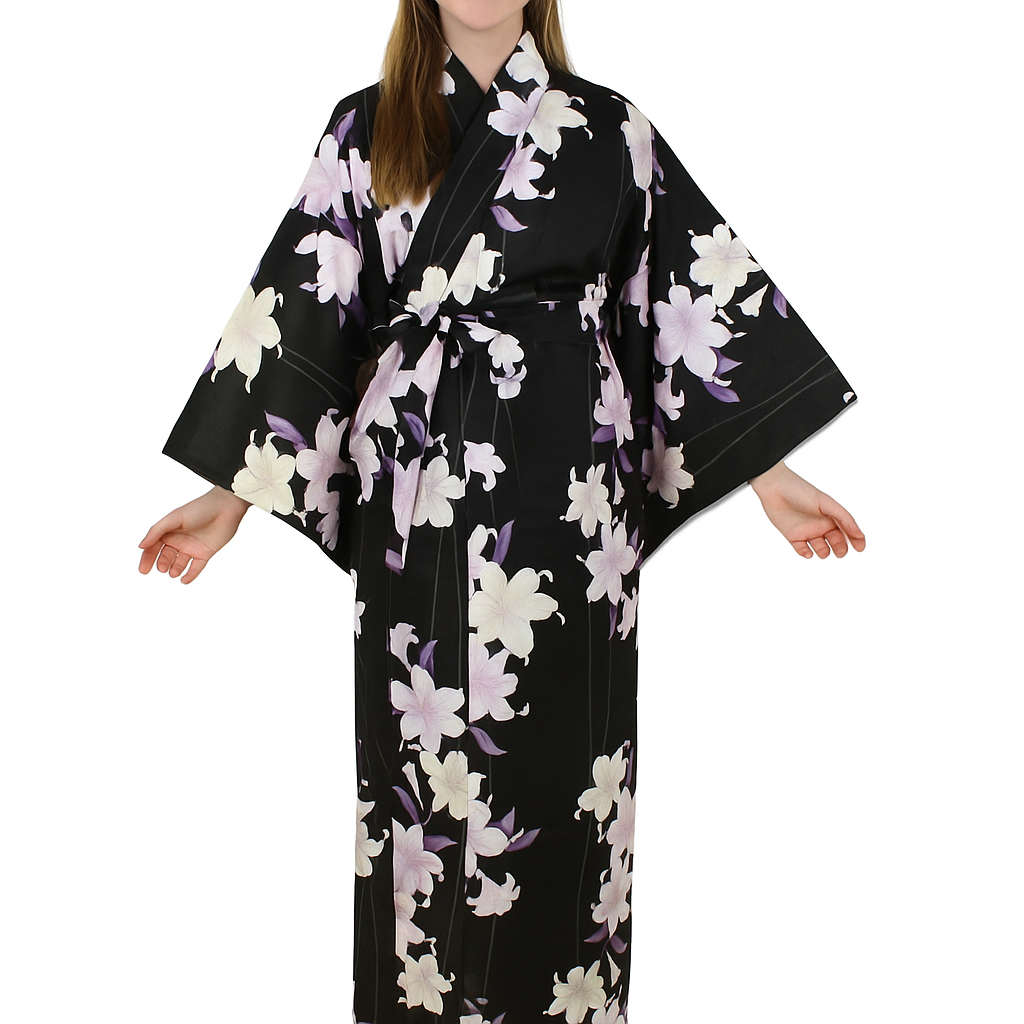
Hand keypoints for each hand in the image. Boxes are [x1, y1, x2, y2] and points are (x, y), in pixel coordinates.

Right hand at [138, 486, 251, 583]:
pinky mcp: (205, 553)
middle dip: (162, 564)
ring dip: (175, 569)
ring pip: (179, 563)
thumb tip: (141, 546)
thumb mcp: (174, 518)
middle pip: (165, 557)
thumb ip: (157, 531)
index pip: (153, 547)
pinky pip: (196, 568)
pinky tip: (184, 580)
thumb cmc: (199, 509)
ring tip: (173, 572)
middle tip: (162, 568)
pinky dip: (190, 575)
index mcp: (169, 531)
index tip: (143, 570)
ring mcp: (192, 547)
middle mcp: (179, 540)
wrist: (225, 508)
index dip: (147, 558)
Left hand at [749, 460, 864, 558]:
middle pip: (836, 542)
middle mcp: (820, 524)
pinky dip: (806, 554)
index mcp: (831, 515)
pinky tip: (808, 552)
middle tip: (840, 552)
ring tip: (823, 551)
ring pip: (820, 548)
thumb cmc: (801, 491)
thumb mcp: (826, 503)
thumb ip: (843, 518)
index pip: (847, 530)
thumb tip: (859, 533)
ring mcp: (807, 531)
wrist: (774, 488)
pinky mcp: (793, 536)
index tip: (860, 548)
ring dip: (824, 552)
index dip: (856, 539)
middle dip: (840, 548)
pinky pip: (802, 550)